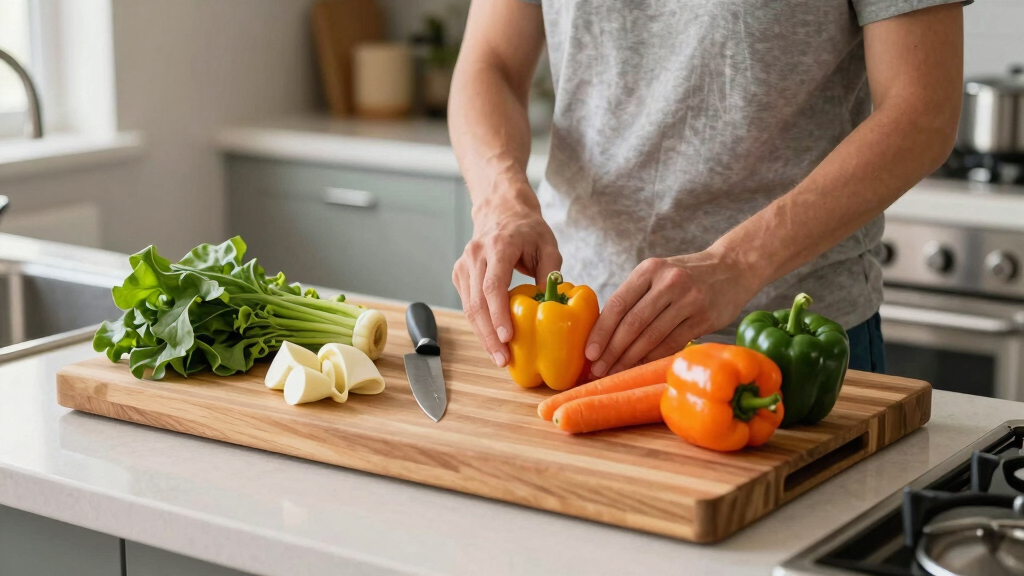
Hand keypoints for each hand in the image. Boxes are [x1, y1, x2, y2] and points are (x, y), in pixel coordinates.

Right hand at [453, 185, 560, 366]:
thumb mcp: (549, 244)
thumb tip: (551, 303)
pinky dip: (479, 324)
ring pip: (469, 307)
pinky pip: (468, 304)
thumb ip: (551, 272)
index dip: (499, 315)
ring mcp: (464, 265)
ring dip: (482, 335)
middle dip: (489, 335)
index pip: (493, 285)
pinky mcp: (460, 274)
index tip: (507, 338)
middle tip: (503, 359)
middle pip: (477, 302)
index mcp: (498, 246)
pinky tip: (492, 340)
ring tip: (498, 357)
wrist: (500, 209)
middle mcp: (476, 255)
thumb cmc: (528, 228)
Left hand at [584, 250, 761, 376]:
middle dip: (612, 351)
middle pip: (632, 323)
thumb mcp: (658, 274)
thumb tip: (603, 334)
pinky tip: (641, 367)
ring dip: (630, 359)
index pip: (618, 304)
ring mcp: (688, 300)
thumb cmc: (685, 276)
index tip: (589, 353)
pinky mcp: (704, 317)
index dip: (601, 331)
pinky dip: (653, 357)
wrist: (732, 267)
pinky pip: (672, 342)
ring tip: (615, 372)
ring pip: (652, 336)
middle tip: (598, 370)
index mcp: (649, 270)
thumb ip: (634, 297)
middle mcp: (668, 282)